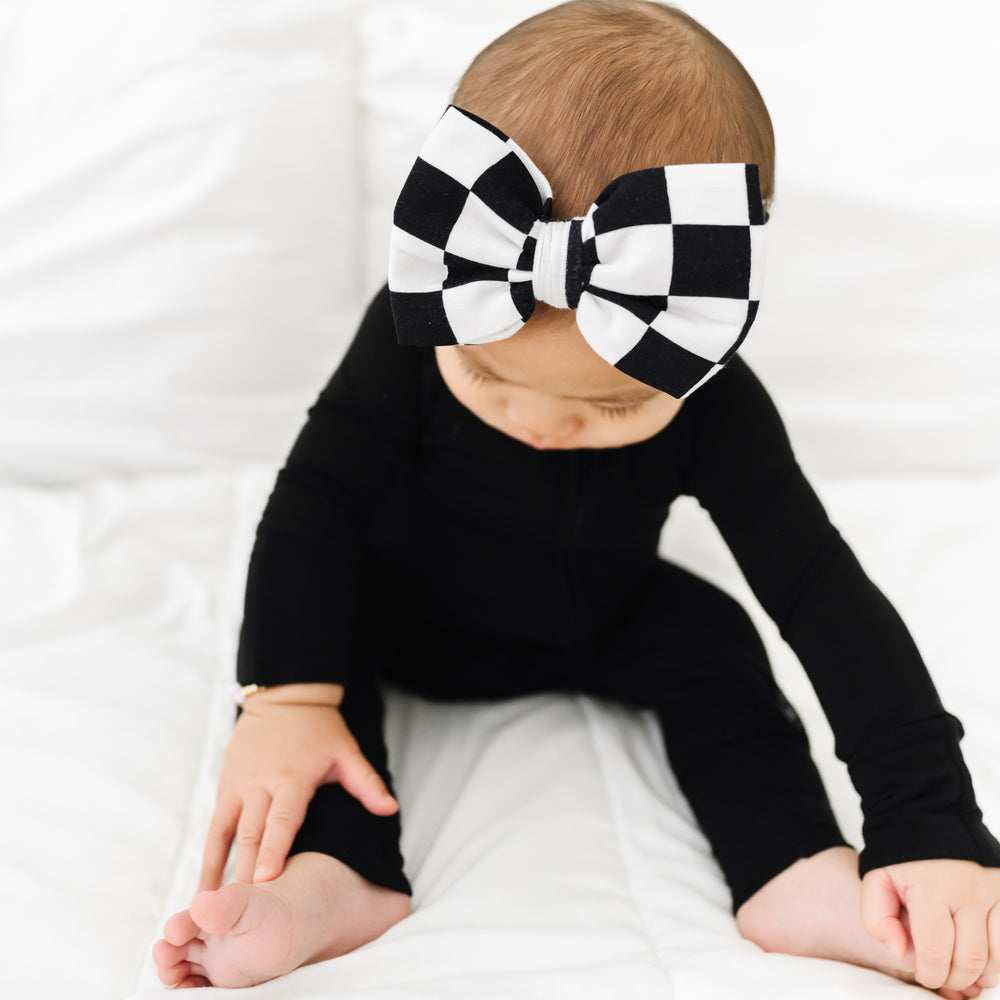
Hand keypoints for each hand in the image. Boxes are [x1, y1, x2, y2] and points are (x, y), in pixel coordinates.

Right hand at [199, 684, 397, 890]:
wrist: (283, 697)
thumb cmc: (319, 728)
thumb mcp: (346, 751)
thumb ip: (367, 783)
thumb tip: (391, 809)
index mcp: (292, 778)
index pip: (283, 819)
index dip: (275, 849)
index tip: (267, 880)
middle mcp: (260, 784)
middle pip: (252, 833)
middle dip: (246, 871)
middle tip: (241, 910)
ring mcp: (238, 785)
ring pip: (224, 832)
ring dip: (216, 869)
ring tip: (209, 906)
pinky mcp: (225, 786)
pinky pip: (215, 825)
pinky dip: (208, 854)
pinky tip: (205, 884)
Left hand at [861, 859, 999, 995]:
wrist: (928, 816)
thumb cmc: (901, 854)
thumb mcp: (875, 880)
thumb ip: (877, 920)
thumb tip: (901, 953)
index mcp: (931, 889)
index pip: (935, 952)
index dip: (929, 974)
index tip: (923, 974)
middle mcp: (968, 892)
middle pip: (968, 960)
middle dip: (953, 978)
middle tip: (941, 976)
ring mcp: (992, 892)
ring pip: (994, 956)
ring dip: (978, 974)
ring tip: (959, 971)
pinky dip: (996, 959)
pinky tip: (981, 961)